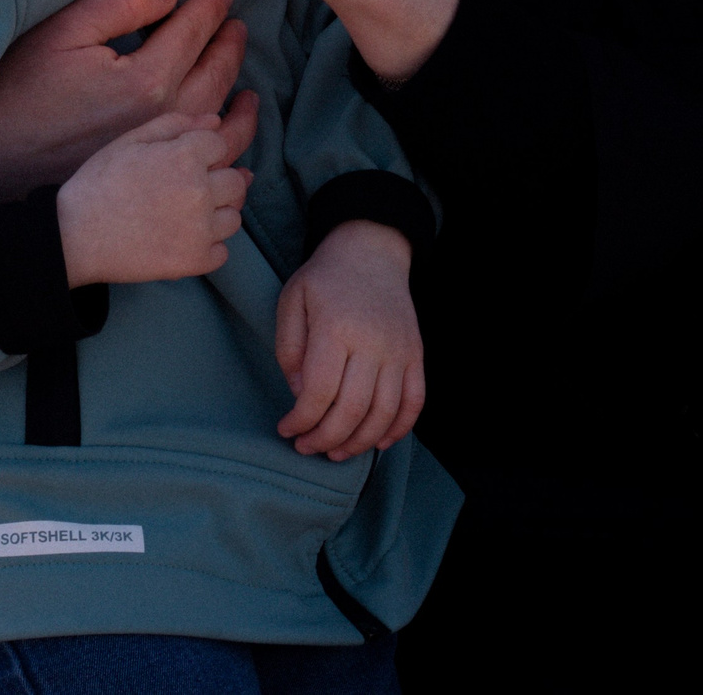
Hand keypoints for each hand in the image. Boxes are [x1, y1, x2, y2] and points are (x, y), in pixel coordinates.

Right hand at [0, 0, 246, 202]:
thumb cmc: (19, 95)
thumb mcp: (63, 33)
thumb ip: (119, 4)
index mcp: (146, 81)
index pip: (194, 33)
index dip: (211, 8)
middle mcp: (165, 122)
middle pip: (216, 77)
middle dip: (231, 47)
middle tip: (238, 29)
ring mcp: (161, 159)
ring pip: (218, 123)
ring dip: (237, 99)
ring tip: (247, 90)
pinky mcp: (152, 182)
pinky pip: (205, 166)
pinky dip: (224, 149)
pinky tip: (223, 142)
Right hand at [55, 97, 257, 287]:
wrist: (74, 236)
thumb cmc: (98, 184)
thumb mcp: (130, 141)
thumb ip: (174, 125)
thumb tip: (214, 120)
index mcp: (185, 156)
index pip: (222, 145)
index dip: (204, 152)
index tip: (183, 163)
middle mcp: (200, 191)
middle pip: (237, 182)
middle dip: (217, 182)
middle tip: (186, 191)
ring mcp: (200, 229)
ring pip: (234, 218)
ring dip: (217, 215)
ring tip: (185, 216)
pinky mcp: (195, 261)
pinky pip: (222, 252)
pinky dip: (208, 248)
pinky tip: (183, 240)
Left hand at [274, 219, 423, 459]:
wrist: (371, 251)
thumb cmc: (325, 278)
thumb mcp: (291, 302)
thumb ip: (290, 351)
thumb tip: (301, 395)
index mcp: (336, 328)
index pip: (320, 392)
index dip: (302, 421)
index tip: (287, 430)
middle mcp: (373, 342)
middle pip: (353, 408)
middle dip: (326, 439)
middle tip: (308, 447)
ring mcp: (399, 350)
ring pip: (385, 412)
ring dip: (359, 442)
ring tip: (336, 451)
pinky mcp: (416, 354)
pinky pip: (415, 401)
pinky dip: (399, 428)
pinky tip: (378, 442)